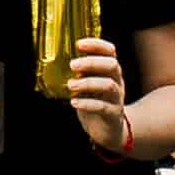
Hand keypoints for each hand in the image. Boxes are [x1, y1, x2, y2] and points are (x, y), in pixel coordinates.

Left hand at [60, 31, 133, 152]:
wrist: (109, 131)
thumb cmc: (95, 103)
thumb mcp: (88, 84)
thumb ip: (80, 73)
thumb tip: (57, 62)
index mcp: (111, 71)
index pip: (110, 51)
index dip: (97, 45)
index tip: (79, 44)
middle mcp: (117, 82)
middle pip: (112, 65)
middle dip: (92, 62)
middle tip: (72, 64)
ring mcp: (117, 98)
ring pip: (108, 85)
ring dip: (88, 83)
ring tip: (71, 85)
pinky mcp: (113, 114)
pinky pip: (103, 107)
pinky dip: (87, 103)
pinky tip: (74, 103)